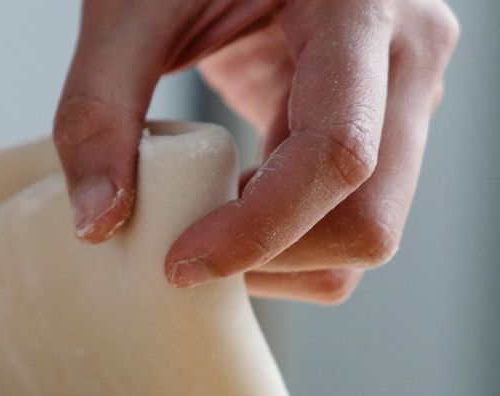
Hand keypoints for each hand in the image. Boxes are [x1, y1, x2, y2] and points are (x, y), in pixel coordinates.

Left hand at [54, 0, 458, 302]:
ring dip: (279, 259)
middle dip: (271, 258)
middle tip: (185, 252)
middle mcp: (405, 56)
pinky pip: (344, 219)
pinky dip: (282, 241)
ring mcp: (402, 96)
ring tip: (206, 221)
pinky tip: (228, 205)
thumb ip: (98, 107)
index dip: (259, 227)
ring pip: (363, 235)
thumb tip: (97, 223)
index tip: (180, 263)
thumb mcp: (130, 8)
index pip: (337, 151)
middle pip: (367, 218)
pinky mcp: (376, 127)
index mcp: (363, 9)